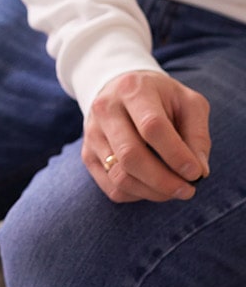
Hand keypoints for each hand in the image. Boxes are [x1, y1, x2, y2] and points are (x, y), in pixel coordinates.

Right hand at [84, 70, 210, 202]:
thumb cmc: (162, 99)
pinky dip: (137, 195)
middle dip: (164, 181)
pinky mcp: (87, 155)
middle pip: (130, 155)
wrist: (119, 91)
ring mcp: (92, 134)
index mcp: (133, 91)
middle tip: (188, 191)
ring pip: (119, 176)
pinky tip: (153, 187)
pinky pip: (112, 188)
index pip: (152, 127)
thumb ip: (197, 135)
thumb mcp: (188, 103)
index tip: (196, 173)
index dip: (176, 155)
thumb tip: (199, 171)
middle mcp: (105, 110)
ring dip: (152, 192)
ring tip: (173, 191)